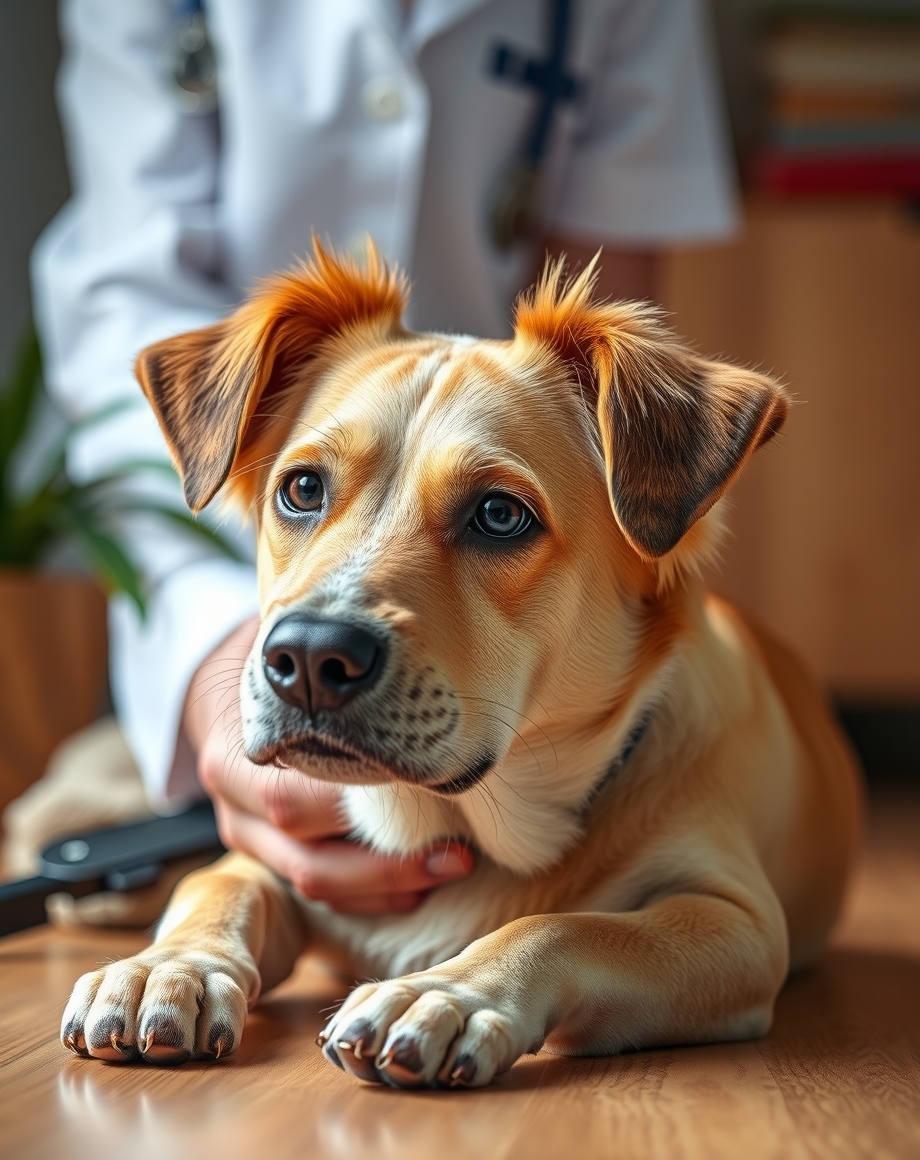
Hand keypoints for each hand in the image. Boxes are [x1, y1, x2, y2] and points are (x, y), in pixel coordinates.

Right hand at [183, 617, 472, 913]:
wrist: (219, 680)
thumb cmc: (277, 663)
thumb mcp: (294, 654)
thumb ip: (334, 667)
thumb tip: (404, 655)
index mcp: (235, 756)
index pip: (298, 800)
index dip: (368, 814)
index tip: (436, 804)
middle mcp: (234, 805)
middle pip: (309, 858)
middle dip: (388, 864)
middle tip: (459, 853)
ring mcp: (245, 836)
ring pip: (314, 885)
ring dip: (386, 886)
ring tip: (450, 867)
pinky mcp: (263, 855)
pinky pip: (316, 891)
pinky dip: (368, 894)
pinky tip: (415, 883)